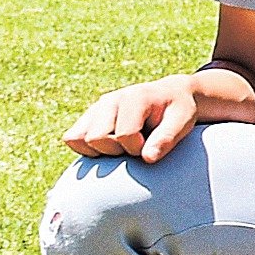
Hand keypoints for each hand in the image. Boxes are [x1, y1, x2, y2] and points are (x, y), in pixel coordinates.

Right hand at [64, 75, 206, 161]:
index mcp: (135, 98)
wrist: (170, 96)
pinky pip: (72, 138)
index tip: (148, 145)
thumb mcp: (183, 121)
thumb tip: (148, 158)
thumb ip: (167, 139)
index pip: (124, 135)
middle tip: (134, 146)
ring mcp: (96, 107)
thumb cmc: (178, 111)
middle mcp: (111, 100)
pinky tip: (107, 146)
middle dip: (116, 150)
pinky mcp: (88, 116)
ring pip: (78, 139)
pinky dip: (86, 148)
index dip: (137, 148)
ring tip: (120, 145)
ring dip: (98, 150)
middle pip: (96, 138)